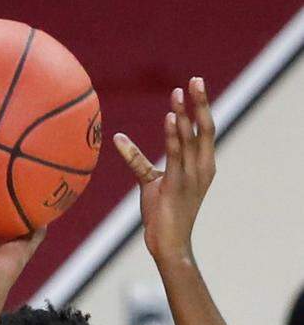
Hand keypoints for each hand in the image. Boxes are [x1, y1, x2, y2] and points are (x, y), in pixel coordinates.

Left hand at [114, 77, 215, 264]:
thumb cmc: (162, 214)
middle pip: (204, 128)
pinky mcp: (176, 186)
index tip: (194, 85)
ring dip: (183, 115)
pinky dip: (173, 136)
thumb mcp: (151, 182)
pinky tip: (169, 118)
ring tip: (177, 94)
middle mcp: (202, 169)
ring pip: (189, 139)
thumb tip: (119, 139)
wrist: (168, 245)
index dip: (201, 107)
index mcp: (203, 166)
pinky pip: (175, 156)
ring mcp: (191, 177)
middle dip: (200, 103)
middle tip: (194, 79)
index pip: (206, 130)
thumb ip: (138, 160)